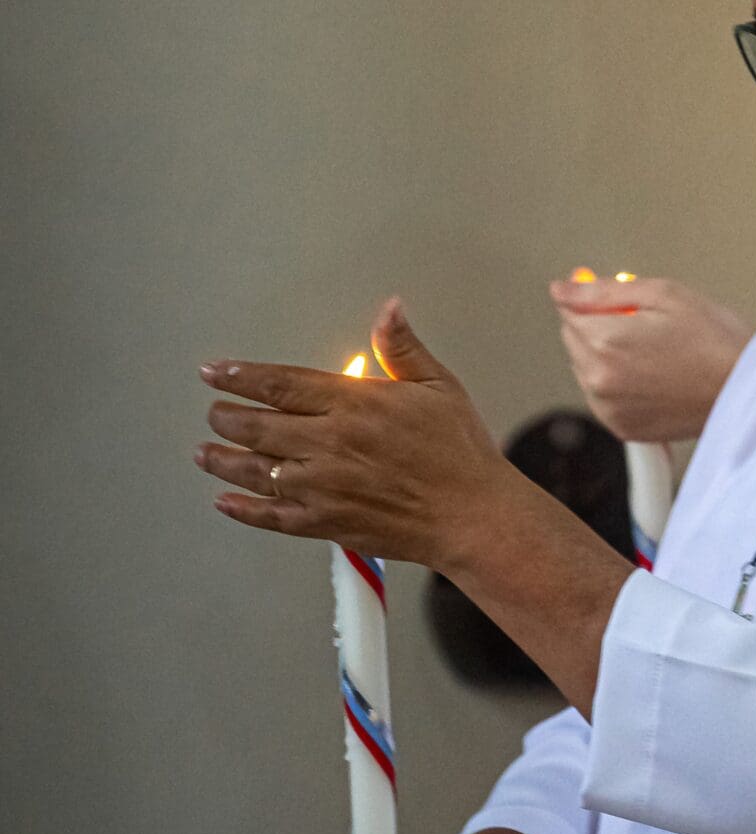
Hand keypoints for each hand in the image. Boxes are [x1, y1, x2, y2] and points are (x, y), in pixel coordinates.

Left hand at [196, 298, 512, 563]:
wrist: (473, 516)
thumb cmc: (460, 453)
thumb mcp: (438, 387)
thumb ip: (402, 349)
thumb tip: (390, 310)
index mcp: (353, 404)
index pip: (280, 384)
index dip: (241, 376)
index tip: (215, 372)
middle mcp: (329, 444)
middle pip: (258, 426)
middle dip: (226, 417)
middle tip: (213, 413)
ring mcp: (323, 486)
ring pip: (256, 471)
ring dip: (223, 461)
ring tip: (204, 453)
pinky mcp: (326, 523)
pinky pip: (272, 516)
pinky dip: (244, 509)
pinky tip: (226, 502)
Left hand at [549, 274, 750, 441]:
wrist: (746, 389)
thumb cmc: (716, 343)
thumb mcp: (664, 295)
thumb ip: (603, 291)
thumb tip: (563, 290)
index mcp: (606, 341)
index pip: (569, 310)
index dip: (595, 300)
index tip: (617, 301)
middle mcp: (600, 379)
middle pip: (574, 339)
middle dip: (600, 327)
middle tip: (647, 325)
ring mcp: (609, 407)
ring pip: (586, 369)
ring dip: (607, 357)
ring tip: (654, 353)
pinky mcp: (622, 427)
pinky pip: (602, 398)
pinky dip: (618, 385)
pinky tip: (653, 376)